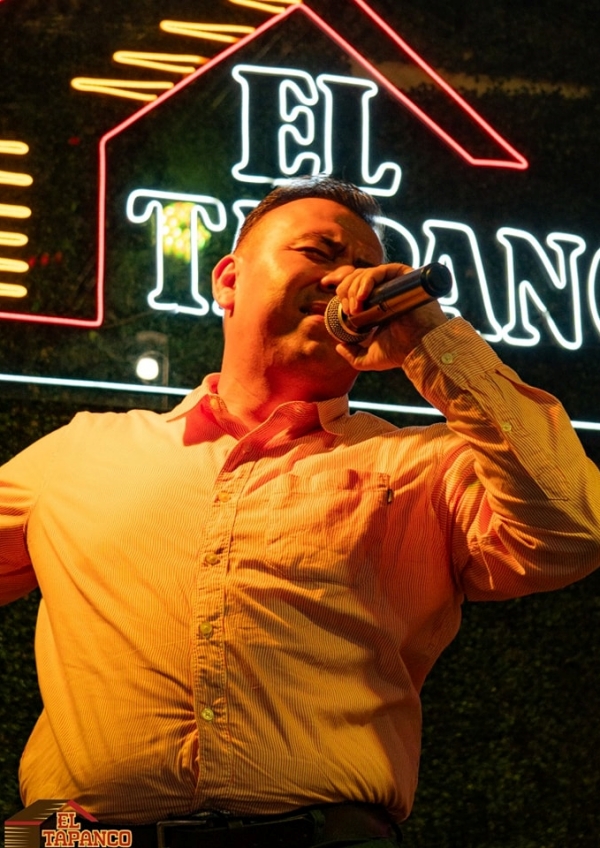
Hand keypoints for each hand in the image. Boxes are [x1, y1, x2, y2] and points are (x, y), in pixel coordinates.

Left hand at [322, 263, 448, 370]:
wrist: (418, 350)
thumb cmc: (399, 353)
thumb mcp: (369, 358)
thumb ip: (353, 355)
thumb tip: (339, 346)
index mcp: (377, 304)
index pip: (355, 287)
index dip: (344, 293)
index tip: (344, 310)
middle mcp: (386, 291)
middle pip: (357, 277)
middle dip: (346, 290)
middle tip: (349, 310)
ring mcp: (395, 283)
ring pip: (366, 273)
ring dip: (354, 288)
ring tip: (356, 307)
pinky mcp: (405, 277)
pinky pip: (381, 270)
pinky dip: (367, 280)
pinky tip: (362, 296)